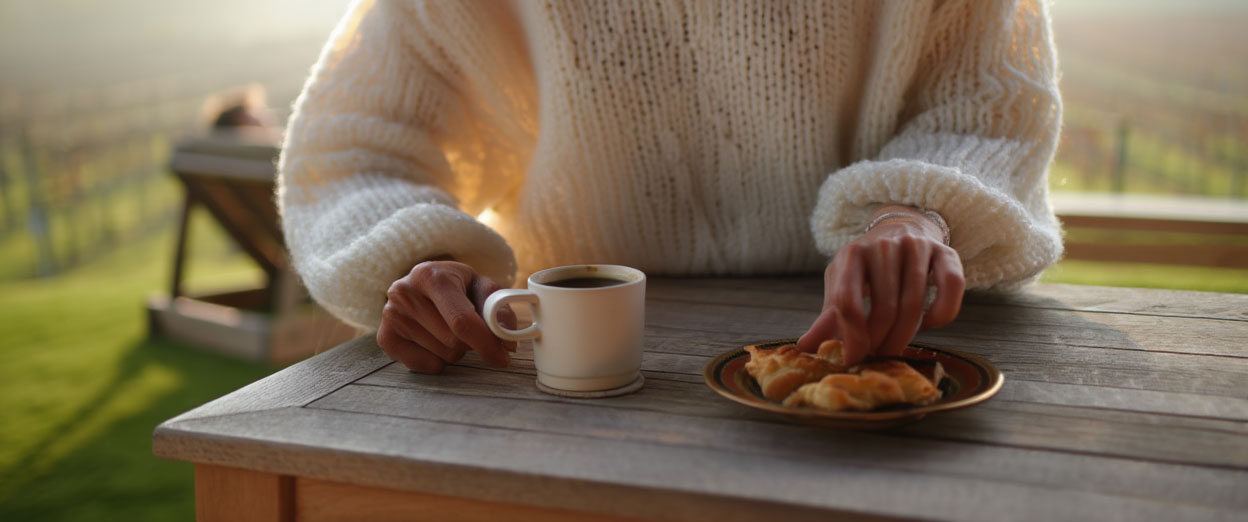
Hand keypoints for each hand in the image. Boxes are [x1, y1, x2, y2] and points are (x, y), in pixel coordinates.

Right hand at [377, 260, 515, 373]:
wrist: (424, 281)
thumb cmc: (457, 285)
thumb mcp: (481, 285)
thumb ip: (499, 307)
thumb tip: (507, 338)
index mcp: (431, 276)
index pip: (461, 321)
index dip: (486, 343)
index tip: (503, 358)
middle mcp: (405, 293)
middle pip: (453, 342)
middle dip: (471, 343)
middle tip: (469, 329)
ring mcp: (391, 315)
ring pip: (441, 355)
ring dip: (455, 351)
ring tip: (447, 329)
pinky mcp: (385, 336)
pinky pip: (423, 366)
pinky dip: (436, 361)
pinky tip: (434, 341)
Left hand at [798, 207, 964, 364]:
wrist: (900, 229)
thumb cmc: (867, 267)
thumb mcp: (843, 284)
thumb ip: (828, 316)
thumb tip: (803, 348)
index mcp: (852, 254)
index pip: (847, 303)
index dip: (852, 338)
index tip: (853, 359)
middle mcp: (884, 246)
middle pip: (883, 309)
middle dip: (880, 343)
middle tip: (878, 358)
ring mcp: (916, 247)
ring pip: (914, 304)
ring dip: (906, 336)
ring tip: (896, 348)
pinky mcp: (946, 252)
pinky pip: (951, 287)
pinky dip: (942, 313)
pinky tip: (930, 324)